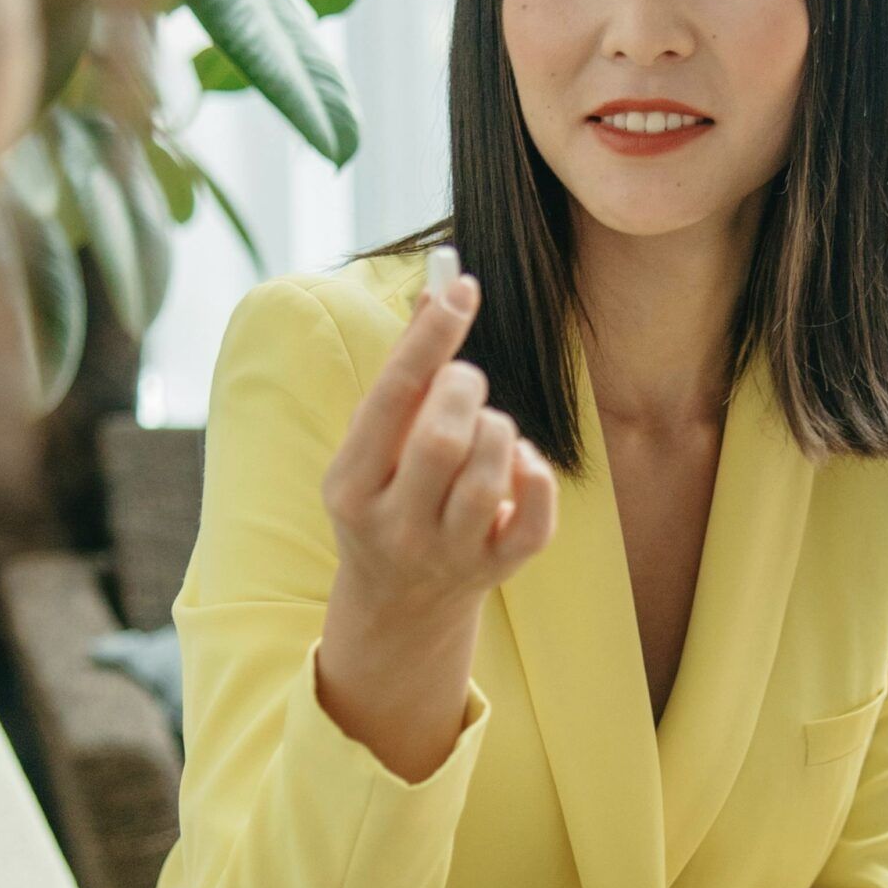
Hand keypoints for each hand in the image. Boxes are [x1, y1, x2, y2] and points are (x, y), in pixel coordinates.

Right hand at [319, 267, 558, 637]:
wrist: (401, 600)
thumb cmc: (389, 490)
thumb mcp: (375, 439)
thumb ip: (407, 367)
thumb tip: (438, 286)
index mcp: (350, 485)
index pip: (393, 397)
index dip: (430, 337)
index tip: (461, 287)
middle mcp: (394, 526)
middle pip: (444, 437)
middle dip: (466, 388)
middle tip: (464, 384)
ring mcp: (447, 554)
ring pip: (492, 470)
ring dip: (498, 429)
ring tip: (483, 432)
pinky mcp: (497, 570)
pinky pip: (537, 514)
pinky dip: (535, 473)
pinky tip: (516, 465)